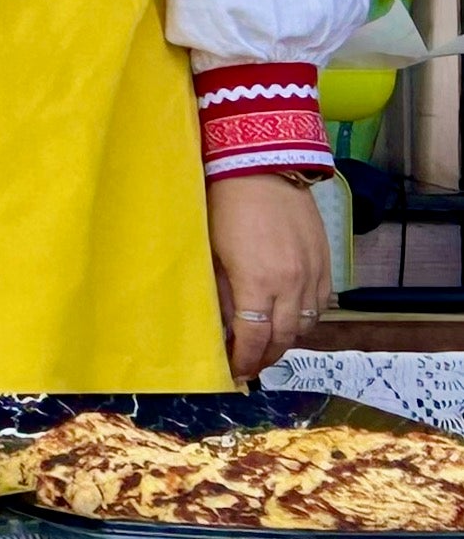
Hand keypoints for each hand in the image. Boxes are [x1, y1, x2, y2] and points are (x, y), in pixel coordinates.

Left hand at [207, 172, 332, 381]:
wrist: (264, 167)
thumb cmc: (225, 204)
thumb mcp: (212, 251)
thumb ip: (219, 292)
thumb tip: (220, 324)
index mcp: (258, 283)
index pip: (255, 338)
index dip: (245, 360)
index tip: (234, 371)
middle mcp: (292, 284)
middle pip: (283, 338)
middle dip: (266, 357)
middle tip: (250, 364)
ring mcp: (313, 274)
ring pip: (306, 325)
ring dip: (287, 340)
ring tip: (268, 344)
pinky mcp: (326, 262)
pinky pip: (322, 304)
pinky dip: (307, 319)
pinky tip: (291, 319)